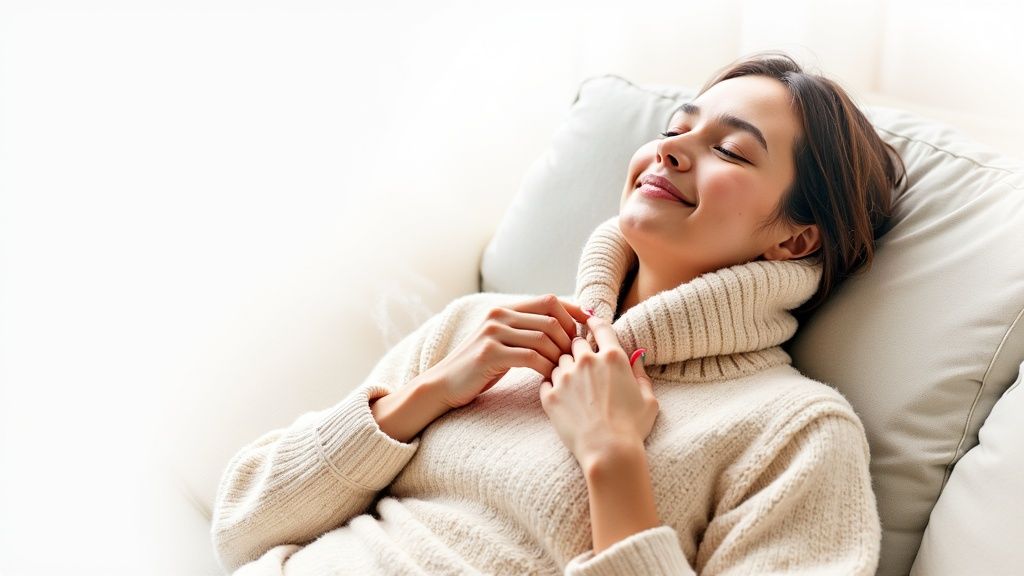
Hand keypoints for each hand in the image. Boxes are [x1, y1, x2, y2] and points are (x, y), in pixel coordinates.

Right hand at [425, 294, 590, 409]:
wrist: (444, 384)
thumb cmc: (480, 367)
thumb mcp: (502, 342)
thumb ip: (525, 331)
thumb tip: (564, 327)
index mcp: (504, 309)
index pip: (549, 300)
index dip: (573, 311)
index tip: (590, 326)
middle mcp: (498, 315)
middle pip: (550, 318)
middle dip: (570, 337)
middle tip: (578, 356)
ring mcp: (493, 333)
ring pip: (544, 337)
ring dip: (560, 355)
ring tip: (566, 369)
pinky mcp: (490, 354)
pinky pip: (531, 357)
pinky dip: (547, 367)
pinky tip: (550, 377)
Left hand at [539, 314, 657, 470]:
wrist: (608, 452)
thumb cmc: (632, 428)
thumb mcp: (648, 399)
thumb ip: (641, 375)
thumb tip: (638, 358)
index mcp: (613, 358)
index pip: (600, 327)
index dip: (594, 321)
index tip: (588, 320)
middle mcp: (587, 361)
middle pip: (575, 342)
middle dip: (578, 349)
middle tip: (582, 363)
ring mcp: (565, 377)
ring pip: (559, 361)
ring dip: (565, 368)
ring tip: (573, 387)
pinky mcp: (550, 395)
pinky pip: (546, 381)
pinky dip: (552, 386)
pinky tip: (561, 398)